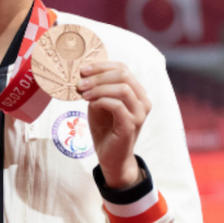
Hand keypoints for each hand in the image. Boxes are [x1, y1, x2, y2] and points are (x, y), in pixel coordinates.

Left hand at [78, 61, 151, 189]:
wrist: (111, 157)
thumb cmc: (105, 128)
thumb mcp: (99, 103)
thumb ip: (97, 88)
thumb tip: (83, 73)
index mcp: (137, 92)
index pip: (123, 68)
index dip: (102, 66)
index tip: (83, 70)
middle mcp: (142, 100)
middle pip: (124, 75)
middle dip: (99, 76)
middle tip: (81, 83)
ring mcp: (139, 113)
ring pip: (122, 88)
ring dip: (99, 88)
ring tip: (84, 94)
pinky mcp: (131, 125)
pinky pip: (117, 105)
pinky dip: (101, 101)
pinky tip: (91, 104)